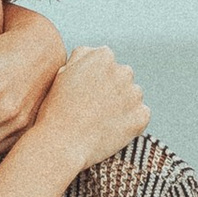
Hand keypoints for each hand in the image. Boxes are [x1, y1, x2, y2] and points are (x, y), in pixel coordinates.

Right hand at [37, 45, 149, 174]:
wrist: (62, 144)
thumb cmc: (56, 110)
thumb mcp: (61, 74)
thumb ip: (81, 57)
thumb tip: (93, 53)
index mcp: (103, 56)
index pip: (105, 61)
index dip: (94, 78)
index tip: (84, 92)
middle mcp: (123, 70)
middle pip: (122, 76)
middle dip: (112, 88)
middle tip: (92, 109)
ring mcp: (134, 94)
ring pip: (132, 96)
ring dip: (122, 105)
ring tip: (100, 121)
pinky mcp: (141, 116)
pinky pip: (140, 116)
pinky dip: (130, 122)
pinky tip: (111, 130)